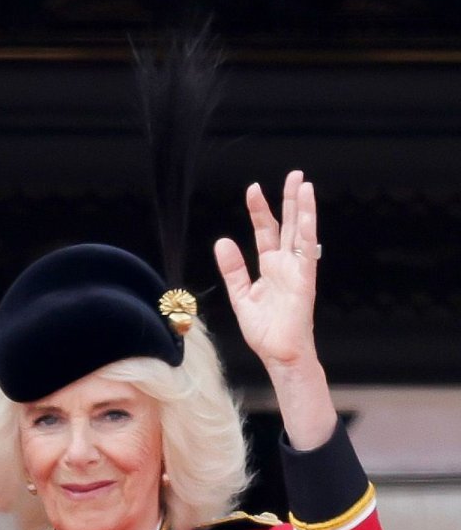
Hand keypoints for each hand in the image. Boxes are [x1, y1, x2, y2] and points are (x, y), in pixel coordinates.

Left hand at [214, 171, 336, 450]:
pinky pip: (308, 249)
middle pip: (288, 226)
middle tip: (293, 175)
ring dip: (303, 208)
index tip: (253, 189)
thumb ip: (233, 270)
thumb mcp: (241, 296)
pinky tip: (307, 210)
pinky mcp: (305, 279)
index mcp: (270, 268)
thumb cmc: (265, 332)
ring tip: (302, 183)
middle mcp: (286, 265)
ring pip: (301, 232)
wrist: (278, 354)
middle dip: (289, 201)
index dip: (260, 211)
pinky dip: (307, 229)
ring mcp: (297, 270)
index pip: (266, 232)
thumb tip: (222, 242)